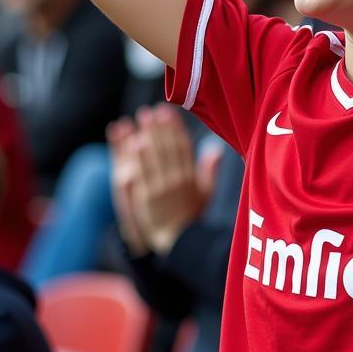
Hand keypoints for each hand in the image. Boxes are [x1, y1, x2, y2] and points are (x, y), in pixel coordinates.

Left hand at [108, 105, 219, 255]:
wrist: (177, 241)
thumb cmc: (190, 215)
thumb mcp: (205, 193)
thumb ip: (210, 170)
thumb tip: (217, 149)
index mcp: (191, 177)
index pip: (183, 146)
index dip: (176, 127)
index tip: (169, 111)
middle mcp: (178, 180)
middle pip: (168, 147)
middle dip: (161, 127)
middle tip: (152, 110)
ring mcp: (162, 188)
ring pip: (156, 156)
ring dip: (149, 135)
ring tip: (142, 119)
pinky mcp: (148, 197)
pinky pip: (144, 172)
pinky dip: (140, 157)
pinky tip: (135, 142)